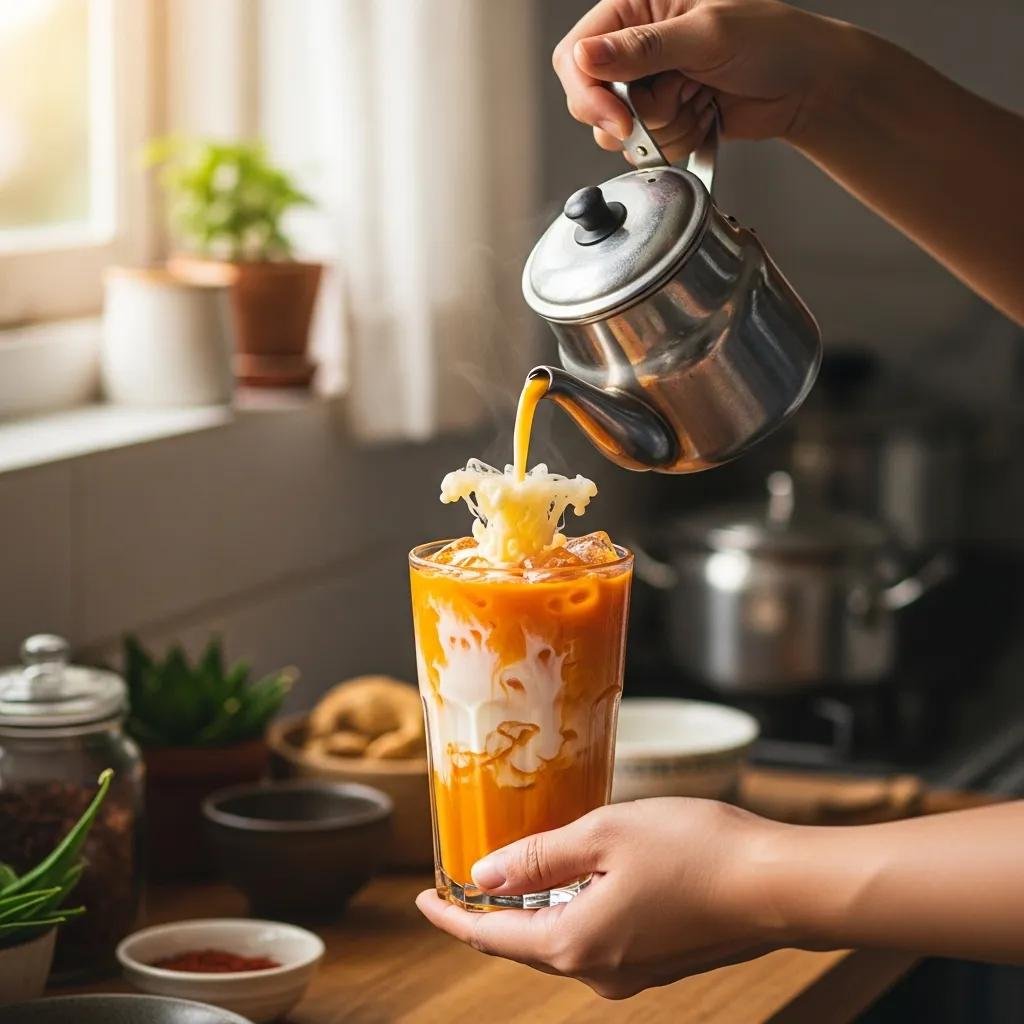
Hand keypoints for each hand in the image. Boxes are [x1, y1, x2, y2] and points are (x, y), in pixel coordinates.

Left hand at [415, 798, 791, 999]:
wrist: (778, 884)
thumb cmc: (696, 851)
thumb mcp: (604, 835)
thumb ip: (539, 857)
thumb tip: (485, 877)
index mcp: (575, 944)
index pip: (491, 938)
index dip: (451, 917)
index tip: (423, 899)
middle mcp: (598, 972)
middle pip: (524, 943)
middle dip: (491, 914)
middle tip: (466, 878)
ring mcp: (631, 972)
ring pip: (561, 939)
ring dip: (535, 909)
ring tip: (519, 871)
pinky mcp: (658, 961)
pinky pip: (596, 938)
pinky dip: (572, 910)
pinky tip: (579, 878)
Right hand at [552, 0, 853, 161]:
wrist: (806, 85)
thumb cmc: (773, 41)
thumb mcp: (708, 35)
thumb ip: (643, 48)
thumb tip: (586, 56)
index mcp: (638, 7)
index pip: (577, 55)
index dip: (589, 92)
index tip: (618, 118)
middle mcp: (636, 46)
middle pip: (594, 100)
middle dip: (637, 113)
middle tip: (680, 96)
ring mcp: (649, 85)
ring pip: (622, 131)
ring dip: (665, 127)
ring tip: (701, 99)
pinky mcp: (664, 117)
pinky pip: (648, 147)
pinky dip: (678, 141)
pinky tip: (705, 115)